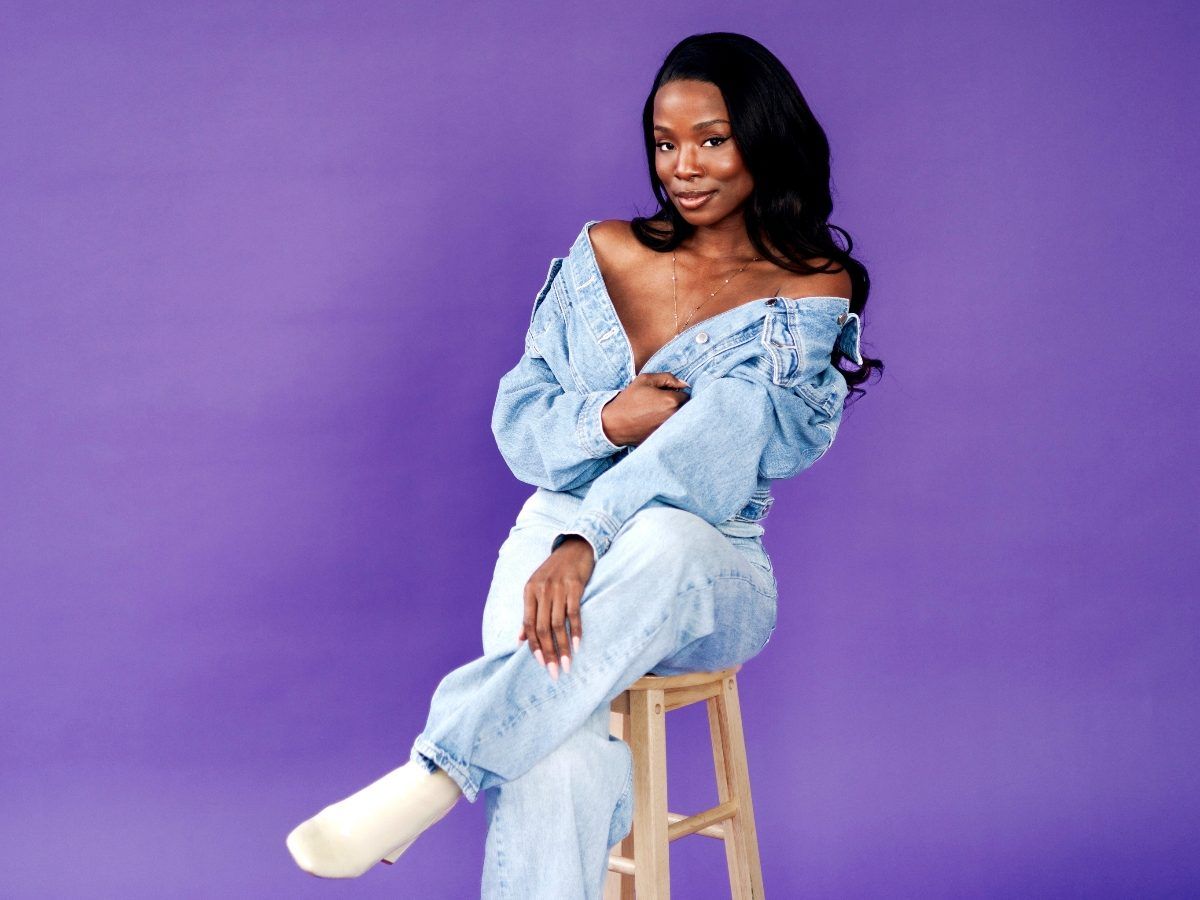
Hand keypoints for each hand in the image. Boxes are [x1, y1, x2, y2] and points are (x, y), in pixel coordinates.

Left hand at [516, 536, 594, 679]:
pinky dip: (576, 631)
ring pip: (558, 624)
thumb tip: (518, 640)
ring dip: (563, 647)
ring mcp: (558, 588)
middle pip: (542, 628)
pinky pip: (574, 613)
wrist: (575, 546)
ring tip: (567, 665)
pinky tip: (578, 645)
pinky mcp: (574, 586)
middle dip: (548, 653)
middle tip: (554, 672)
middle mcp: (541, 591)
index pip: (528, 625)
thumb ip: (529, 613)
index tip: (541, 664)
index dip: (534, 646)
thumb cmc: (555, 571)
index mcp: (529, 592)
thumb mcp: (537, 588)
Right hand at [601, 372, 690, 445]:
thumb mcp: (645, 380)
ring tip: (656, 413)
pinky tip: (653, 422)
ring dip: (673, 415)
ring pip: (680, 419)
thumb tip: (684, 384)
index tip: (664, 394)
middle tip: (660, 404)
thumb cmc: (629, 399)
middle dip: (677, 404)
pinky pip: (673, 429)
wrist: (614, 423)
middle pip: (686, 408)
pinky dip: (668, 426)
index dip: (675, 392)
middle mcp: (674, 416)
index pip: (686, 395)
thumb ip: (668, 378)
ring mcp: (670, 429)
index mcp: (672, 400)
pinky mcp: (665, 438)